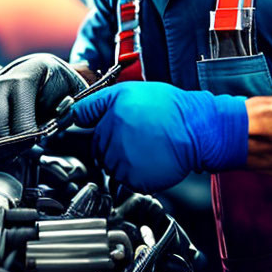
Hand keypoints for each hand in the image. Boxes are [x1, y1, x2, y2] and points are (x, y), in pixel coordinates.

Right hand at [0, 53, 86, 143]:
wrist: (38, 71)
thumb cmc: (56, 87)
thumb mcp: (71, 97)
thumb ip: (64, 117)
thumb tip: (44, 141)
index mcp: (25, 77)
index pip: (22, 126)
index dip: (30, 143)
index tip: (37, 144)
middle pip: (0, 135)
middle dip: (14, 151)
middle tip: (26, 150)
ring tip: (15, 150)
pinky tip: (0, 147)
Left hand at [71, 82, 247, 191]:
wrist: (196, 129)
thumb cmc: (169, 108)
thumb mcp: (129, 91)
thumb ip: (97, 102)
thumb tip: (74, 112)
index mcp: (111, 115)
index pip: (83, 121)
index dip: (87, 123)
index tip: (80, 127)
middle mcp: (113, 140)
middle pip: (98, 147)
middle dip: (112, 142)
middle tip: (136, 135)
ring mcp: (123, 162)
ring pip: (110, 166)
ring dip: (123, 160)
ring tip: (145, 147)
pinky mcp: (136, 180)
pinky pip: (126, 180)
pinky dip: (135, 174)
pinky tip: (150, 159)